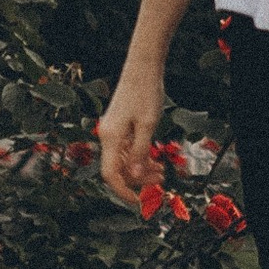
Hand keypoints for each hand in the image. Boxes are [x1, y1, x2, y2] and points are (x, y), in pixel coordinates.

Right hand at [97, 52, 166, 207]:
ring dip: (141, 169)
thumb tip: (136, 176)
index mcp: (110, 138)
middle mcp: (107, 136)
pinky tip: (154, 159)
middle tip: (160, 183)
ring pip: (123, 159)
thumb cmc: (146, 92)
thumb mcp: (148, 125)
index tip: (139, 202)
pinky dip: (139, 156)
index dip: (123, 191)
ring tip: (161, 172)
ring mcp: (112, 130)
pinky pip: (126, 148)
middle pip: (118, 169)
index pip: (111, 174)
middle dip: (138, 180)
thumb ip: (141, 152)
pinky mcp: (118, 125)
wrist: (142, 66)